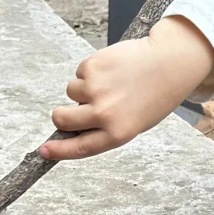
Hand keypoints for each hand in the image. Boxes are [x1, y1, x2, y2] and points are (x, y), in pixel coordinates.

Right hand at [41, 16, 213, 160]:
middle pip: (62, 120)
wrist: (169, 63)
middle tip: (73, 110)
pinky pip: (79, 72)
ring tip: (110, 82)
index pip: (79, 147)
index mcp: (118, 132)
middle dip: (61, 116)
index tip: (44, 151)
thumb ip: (106, 128)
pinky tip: (112, 69)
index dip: (59, 151)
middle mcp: (104, 113)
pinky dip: (90, 71)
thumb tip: (73, 129)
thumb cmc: (155, 95)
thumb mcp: (135, 122)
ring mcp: (95, 89)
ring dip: (83, 88)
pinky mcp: (92, 67)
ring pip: (70, 92)